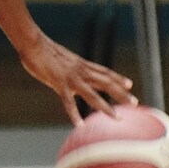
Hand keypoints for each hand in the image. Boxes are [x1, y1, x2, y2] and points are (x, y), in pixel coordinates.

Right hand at [18, 32, 136, 124]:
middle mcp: (80, 71)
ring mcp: (71, 78)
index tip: (129, 84)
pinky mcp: (59, 83)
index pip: (104, 71)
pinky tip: (80, 125)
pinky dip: (74, 114)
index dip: (118, 78)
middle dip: (121, 93)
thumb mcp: (59, 62)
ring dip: (106, 107)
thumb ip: (67, 74)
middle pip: (106, 83)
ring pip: (93, 94)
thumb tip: (68, 87)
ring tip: (117, 118)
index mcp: (81, 64)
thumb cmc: (42, 50)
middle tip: (135, 103)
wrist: (33, 43)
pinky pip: (68, 101)